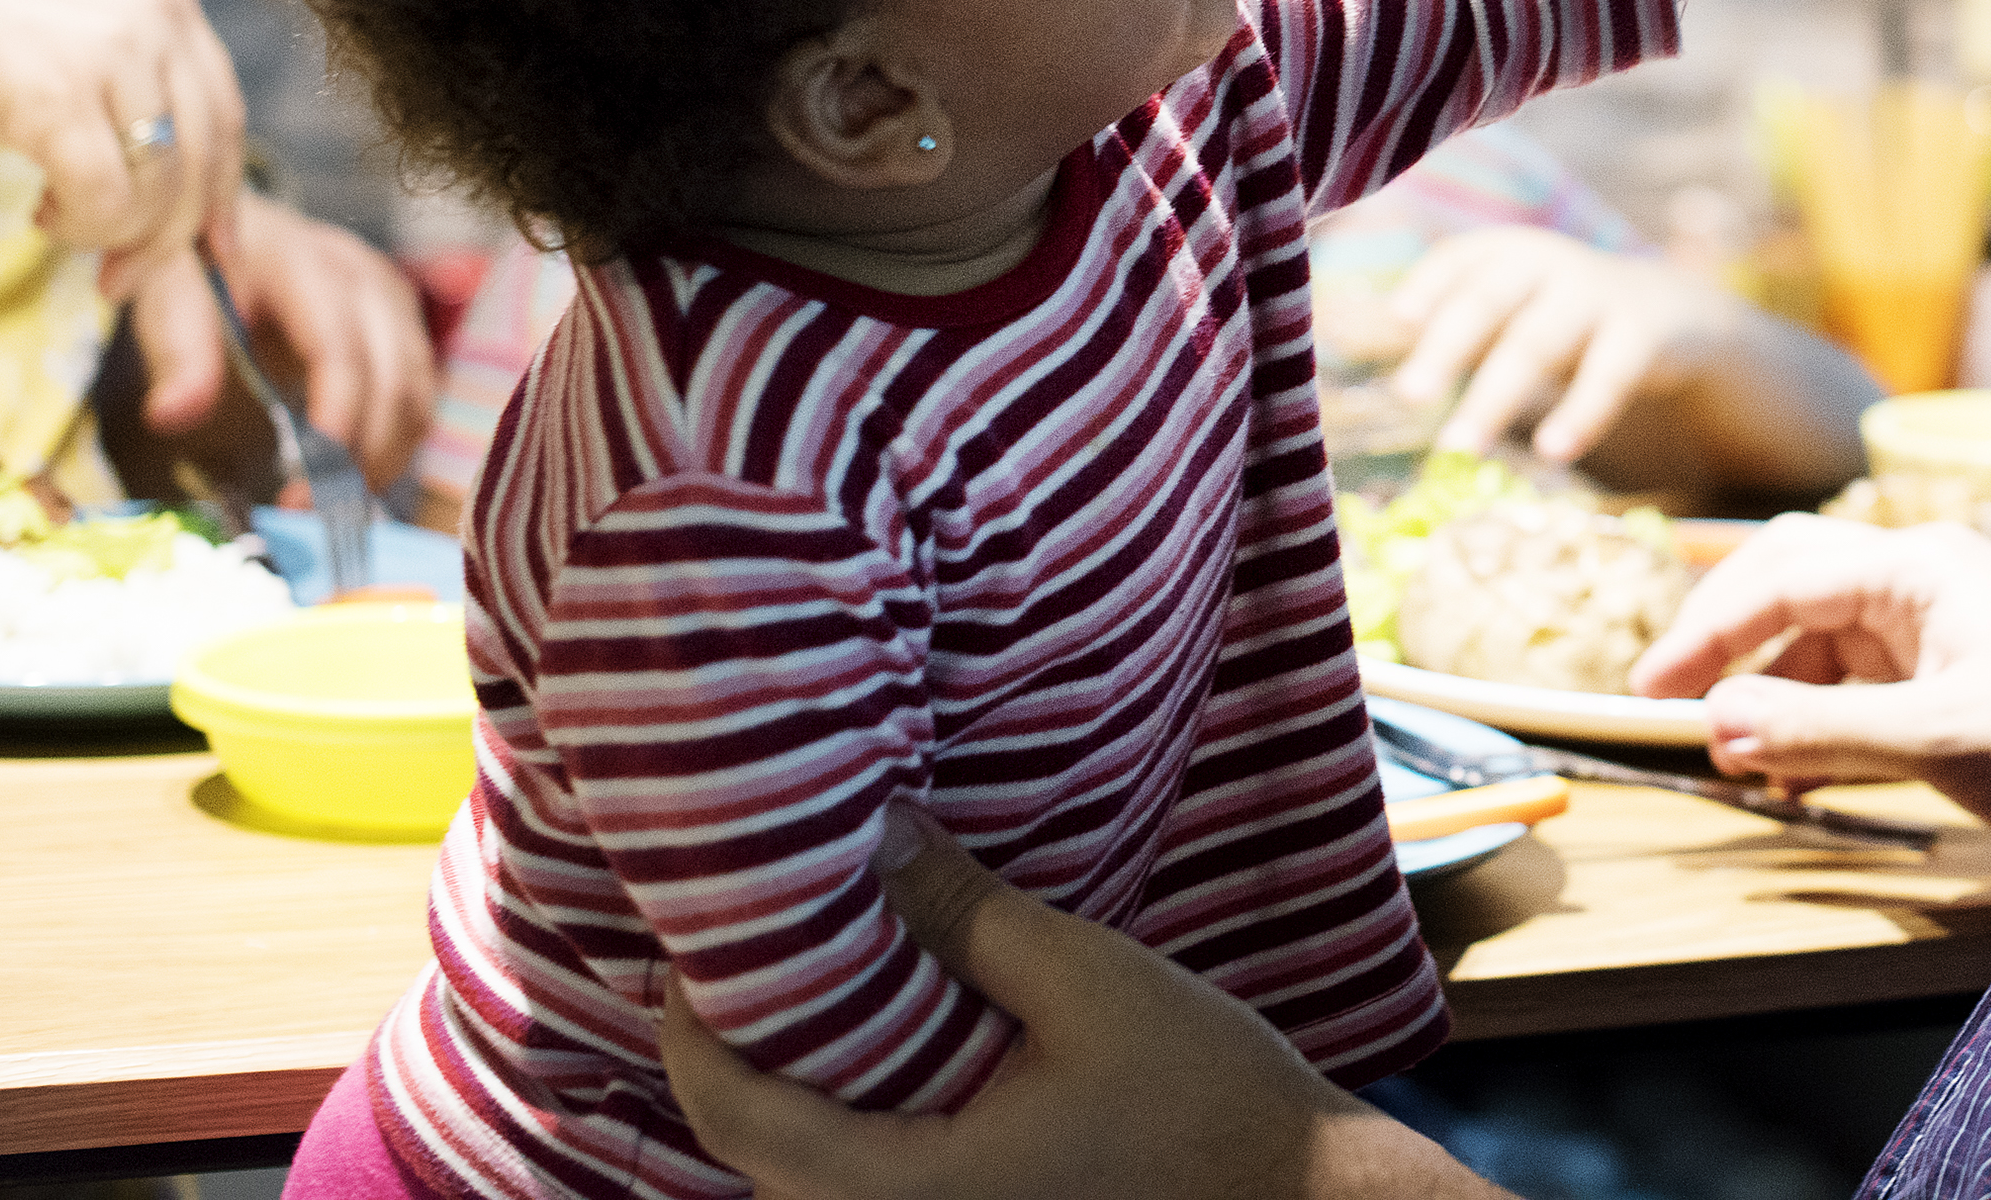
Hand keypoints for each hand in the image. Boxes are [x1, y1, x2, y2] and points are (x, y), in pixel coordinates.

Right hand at [0, 0, 249, 291]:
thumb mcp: (73, 38)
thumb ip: (132, 90)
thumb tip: (177, 186)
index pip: (225, 113)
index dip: (221, 191)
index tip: (213, 247)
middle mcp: (160, 12)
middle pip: (204, 158)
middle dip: (170, 236)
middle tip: (123, 278)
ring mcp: (117, 50)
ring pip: (161, 189)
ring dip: (113, 233)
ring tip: (57, 221)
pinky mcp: (64, 94)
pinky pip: (109, 199)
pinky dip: (82, 227)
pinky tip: (41, 212)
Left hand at [125, 193, 437, 485]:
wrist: (231, 226)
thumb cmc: (197, 261)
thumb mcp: (167, 292)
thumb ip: (177, 347)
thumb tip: (172, 413)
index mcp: (305, 261)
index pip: (339, 343)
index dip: (337, 413)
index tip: (309, 482)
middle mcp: (364, 276)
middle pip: (393, 374)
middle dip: (361, 451)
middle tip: (308, 509)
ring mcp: (392, 299)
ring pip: (417, 390)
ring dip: (383, 455)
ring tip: (328, 504)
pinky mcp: (402, 325)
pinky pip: (419, 394)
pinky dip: (395, 443)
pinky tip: (350, 476)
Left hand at [660, 805, 1491, 1199]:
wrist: (1295, 1198)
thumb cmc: (1204, 1095)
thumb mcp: (1085, 980)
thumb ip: (965, 914)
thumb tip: (874, 827)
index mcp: (914, 1191)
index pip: (738, 1120)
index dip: (695, 1028)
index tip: (699, 938)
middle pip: (749, 1157)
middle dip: (728, 1051)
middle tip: (740, 941)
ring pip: (801, 1177)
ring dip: (783, 1085)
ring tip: (797, 977)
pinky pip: (859, 1184)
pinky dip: (839, 1116)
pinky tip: (868, 1042)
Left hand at [1381, 230, 1879, 496]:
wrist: (1693, 323)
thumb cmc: (1579, 326)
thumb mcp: (1527, 311)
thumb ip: (1464, 327)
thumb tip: (1366, 357)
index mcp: (1519, 254)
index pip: (1467, 257)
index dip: (1431, 282)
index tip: (1395, 320)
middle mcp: (1557, 263)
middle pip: (1491, 298)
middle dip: (1447, 344)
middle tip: (1406, 395)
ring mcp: (1604, 294)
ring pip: (1539, 340)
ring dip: (1496, 394)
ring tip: (1459, 446)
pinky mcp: (1650, 331)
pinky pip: (1609, 372)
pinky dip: (1579, 410)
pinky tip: (1550, 452)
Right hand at [1630, 514, 1990, 832]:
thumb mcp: (1937, 739)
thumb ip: (1821, 730)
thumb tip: (1718, 725)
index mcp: (1916, 567)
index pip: (1779, 578)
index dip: (1705, 632)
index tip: (1650, 693)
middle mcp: (1922, 579)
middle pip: (1793, 584)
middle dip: (1730, 642)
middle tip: (1671, 705)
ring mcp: (1940, 624)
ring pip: (1824, 639)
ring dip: (1773, 694)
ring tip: (1738, 764)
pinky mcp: (1955, 671)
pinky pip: (1861, 681)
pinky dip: (1818, 720)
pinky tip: (1795, 775)